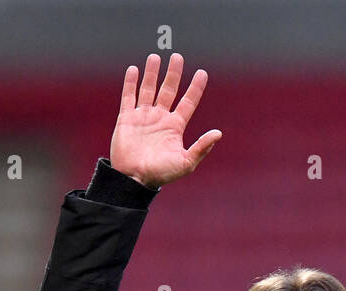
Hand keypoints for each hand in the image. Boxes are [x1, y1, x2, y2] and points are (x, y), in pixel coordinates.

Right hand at [110, 52, 221, 188]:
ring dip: (152, 73)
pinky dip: (130, 83)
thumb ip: (202, 147)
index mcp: (175, 126)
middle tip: (177, 56)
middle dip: (173, 74)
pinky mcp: (127, 119)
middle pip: (169, 90)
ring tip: (156, 57)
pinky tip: (134, 69)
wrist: (134, 179)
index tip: (202, 73)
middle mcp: (160, 118)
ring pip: (148, 89)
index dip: (195, 87)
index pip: (188, 102)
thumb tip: (218, 133)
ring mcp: (143, 117)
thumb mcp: (186, 163)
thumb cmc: (161, 174)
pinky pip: (129, 97)